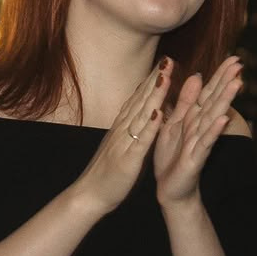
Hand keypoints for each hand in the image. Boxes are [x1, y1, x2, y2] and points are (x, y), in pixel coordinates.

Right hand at [64, 59, 173, 216]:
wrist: (89, 196)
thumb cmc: (106, 173)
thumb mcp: (118, 146)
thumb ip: (128, 130)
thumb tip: (137, 116)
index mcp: (121, 128)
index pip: (138, 100)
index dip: (151, 81)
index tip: (164, 63)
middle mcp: (122, 130)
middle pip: (140, 101)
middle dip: (155, 80)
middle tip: (168, 60)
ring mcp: (124, 143)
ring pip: (141, 115)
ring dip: (154, 96)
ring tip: (166, 77)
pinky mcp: (127, 160)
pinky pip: (140, 141)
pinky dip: (149, 127)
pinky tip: (158, 113)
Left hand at [151, 57, 243, 206]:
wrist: (170, 189)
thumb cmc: (172, 157)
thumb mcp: (175, 124)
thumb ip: (185, 102)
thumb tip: (197, 76)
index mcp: (194, 119)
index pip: (209, 93)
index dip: (220, 76)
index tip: (234, 58)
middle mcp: (201, 128)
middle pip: (215, 101)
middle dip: (227, 82)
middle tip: (240, 64)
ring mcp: (200, 142)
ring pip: (214, 118)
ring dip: (225, 101)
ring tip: (237, 84)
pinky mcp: (196, 158)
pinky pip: (206, 142)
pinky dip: (214, 130)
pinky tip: (223, 118)